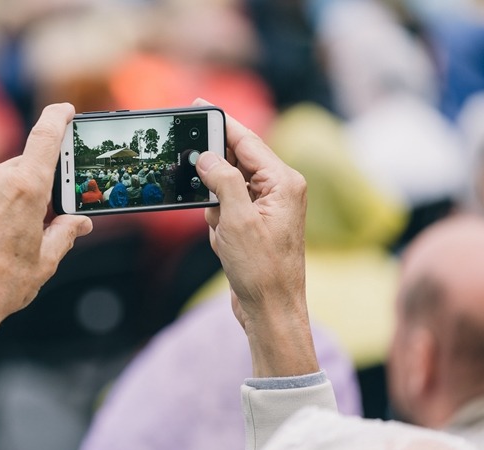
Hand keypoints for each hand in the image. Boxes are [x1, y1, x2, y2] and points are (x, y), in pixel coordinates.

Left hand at [0, 103, 92, 361]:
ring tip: (10, 238)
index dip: (58, 117)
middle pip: (27, 167)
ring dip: (13, 198)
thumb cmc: (1, 285)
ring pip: (2, 180)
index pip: (46, 136)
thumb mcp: (45, 261)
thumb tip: (81, 222)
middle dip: (39, 186)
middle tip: (45, 219)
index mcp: (26, 187)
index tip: (66, 109)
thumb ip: (66, 233)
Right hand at [194, 99, 317, 376]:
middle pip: (236, 163)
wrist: (271, 311)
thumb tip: (207, 156)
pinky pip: (227, 210)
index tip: (199, 105)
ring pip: (226, 189)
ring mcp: (268, 207)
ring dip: (216, 210)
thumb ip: (222, 181)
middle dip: (214, 182)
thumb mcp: (237, 221)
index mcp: (283, 182)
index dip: (222, 122)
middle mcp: (279, 190)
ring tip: (226, 236)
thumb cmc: (262, 271)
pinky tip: (226, 245)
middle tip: (209, 202)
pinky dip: (219, 224)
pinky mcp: (256, 224)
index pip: (247, 141)